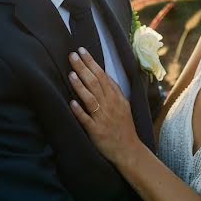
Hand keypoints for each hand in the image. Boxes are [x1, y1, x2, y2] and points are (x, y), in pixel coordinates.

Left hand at [68, 48, 142, 164]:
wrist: (128, 149)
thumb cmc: (123, 126)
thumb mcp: (123, 105)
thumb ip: (113, 90)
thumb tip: (103, 74)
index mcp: (116, 97)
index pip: (102, 76)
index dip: (92, 63)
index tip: (82, 51)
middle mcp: (110, 105)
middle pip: (95, 83)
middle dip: (83, 68)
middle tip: (72, 55)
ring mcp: (103, 118)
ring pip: (91, 99)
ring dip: (80, 86)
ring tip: (71, 74)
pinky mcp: (96, 131)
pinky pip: (87, 120)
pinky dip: (80, 111)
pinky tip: (72, 103)